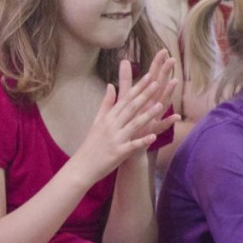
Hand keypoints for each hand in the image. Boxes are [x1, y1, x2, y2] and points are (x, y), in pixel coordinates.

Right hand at [72, 62, 166, 182]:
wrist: (82, 166)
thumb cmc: (91, 144)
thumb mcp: (97, 121)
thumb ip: (106, 104)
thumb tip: (111, 85)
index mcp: (108, 118)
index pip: (125, 99)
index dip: (137, 88)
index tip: (148, 77)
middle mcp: (111, 126)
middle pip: (130, 108)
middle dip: (144, 96)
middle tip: (157, 83)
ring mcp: (115, 139)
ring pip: (133, 124)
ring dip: (147, 115)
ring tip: (159, 105)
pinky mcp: (118, 153)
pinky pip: (132, 146)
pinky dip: (142, 141)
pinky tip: (153, 136)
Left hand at [129, 50, 179, 140]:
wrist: (127, 145)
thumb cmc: (128, 120)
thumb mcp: (126, 98)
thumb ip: (126, 81)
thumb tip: (125, 61)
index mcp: (144, 97)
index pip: (152, 78)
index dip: (157, 65)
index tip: (163, 50)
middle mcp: (151, 105)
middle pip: (159, 87)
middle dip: (165, 73)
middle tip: (172, 59)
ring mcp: (153, 117)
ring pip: (162, 104)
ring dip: (168, 93)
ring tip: (174, 82)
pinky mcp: (151, 131)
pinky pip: (161, 126)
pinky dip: (168, 121)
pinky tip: (176, 116)